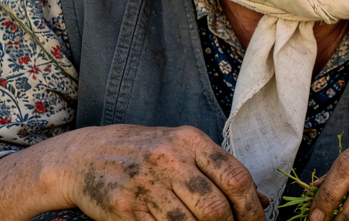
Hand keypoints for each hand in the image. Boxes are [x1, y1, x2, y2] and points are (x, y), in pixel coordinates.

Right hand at [52, 124, 264, 220]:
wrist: (87, 155)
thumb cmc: (147, 153)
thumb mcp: (185, 149)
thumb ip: (221, 172)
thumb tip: (261, 202)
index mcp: (190, 140)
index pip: (235, 178)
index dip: (251, 208)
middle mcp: (169, 159)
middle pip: (214, 208)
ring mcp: (145, 184)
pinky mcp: (124, 208)